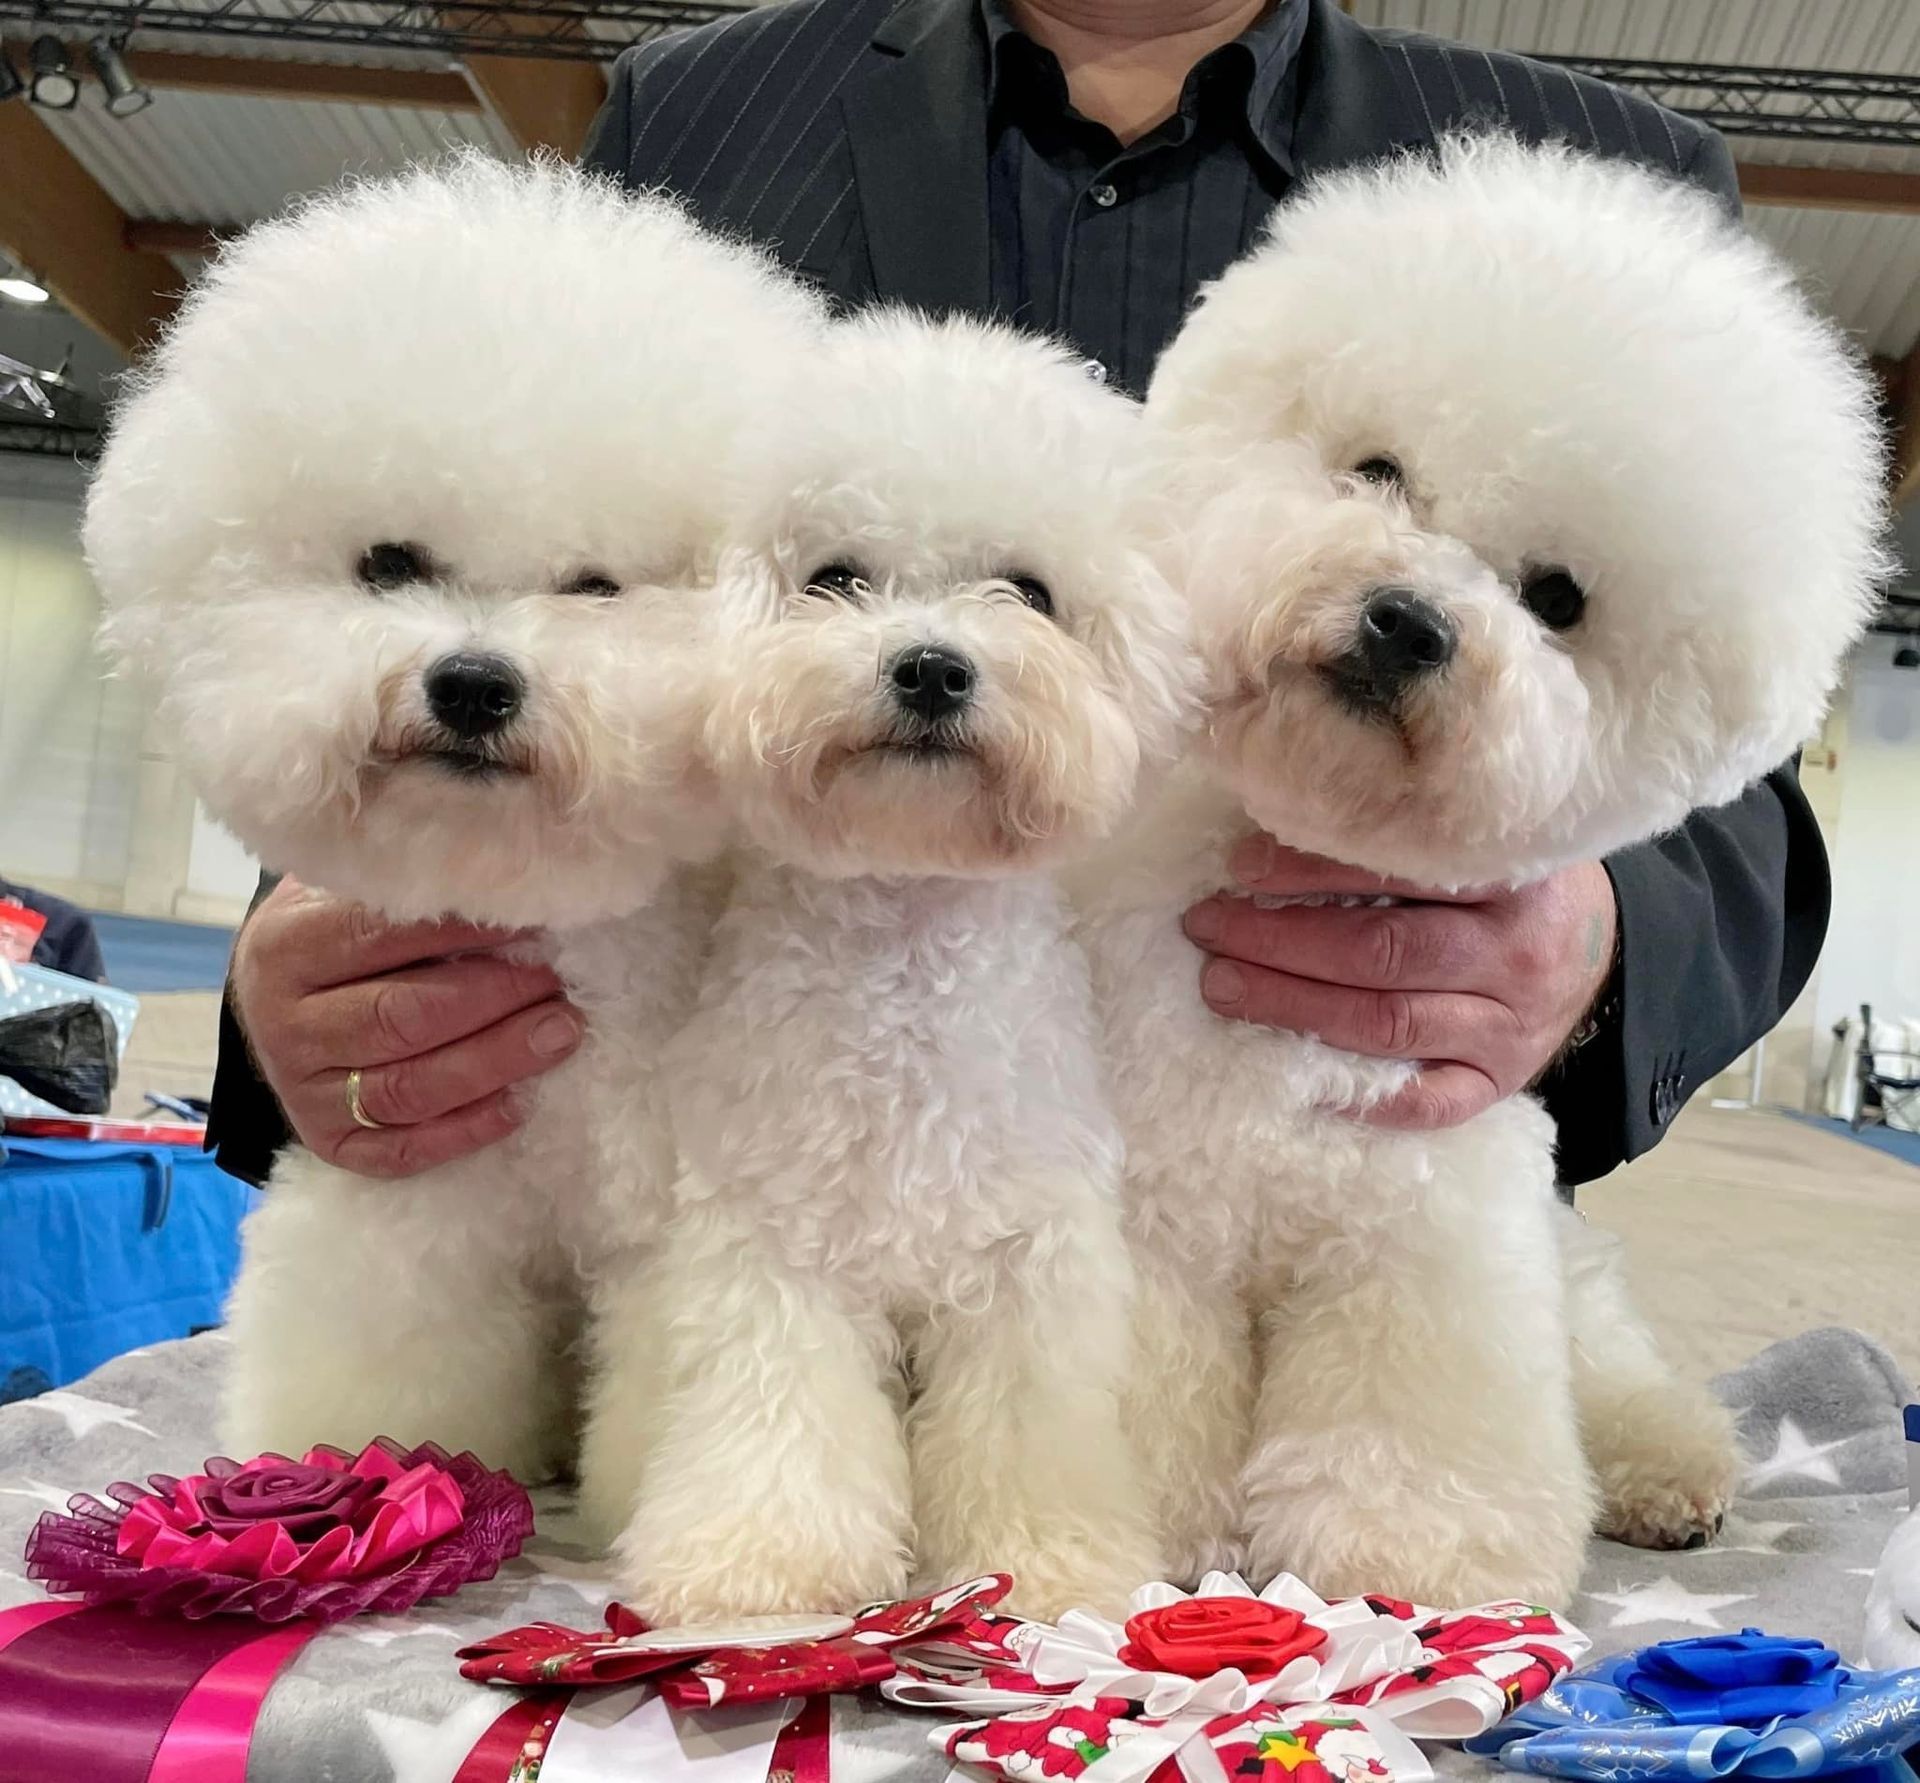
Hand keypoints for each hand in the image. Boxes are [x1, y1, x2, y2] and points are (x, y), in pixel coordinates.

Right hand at [229, 877, 583, 1178]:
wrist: (277, 997)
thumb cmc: (336, 930)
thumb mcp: (352, 891)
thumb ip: (413, 894)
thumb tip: (512, 891)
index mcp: (286, 948)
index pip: (383, 937)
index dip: (467, 929)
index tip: (533, 919)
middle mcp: (286, 1026)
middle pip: (403, 1020)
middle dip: (495, 999)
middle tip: (557, 981)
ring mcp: (302, 1093)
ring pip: (410, 1089)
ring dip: (497, 1062)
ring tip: (561, 1032)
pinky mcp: (328, 1142)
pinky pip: (402, 1150)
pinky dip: (468, 1129)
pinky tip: (522, 1101)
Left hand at [1181, 837, 1616, 1129]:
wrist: (1597, 947)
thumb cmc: (1508, 882)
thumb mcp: (1477, 838)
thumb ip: (1401, 834)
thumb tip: (1273, 824)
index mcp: (1512, 876)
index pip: (1397, 870)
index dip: (1308, 869)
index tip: (1238, 866)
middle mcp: (1517, 954)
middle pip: (1381, 952)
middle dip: (1278, 941)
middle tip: (1207, 928)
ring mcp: (1511, 1028)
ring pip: (1387, 1025)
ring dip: (1290, 1006)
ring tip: (1222, 985)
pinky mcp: (1500, 1083)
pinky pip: (1426, 1103)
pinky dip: (1357, 1097)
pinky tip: (1292, 1079)